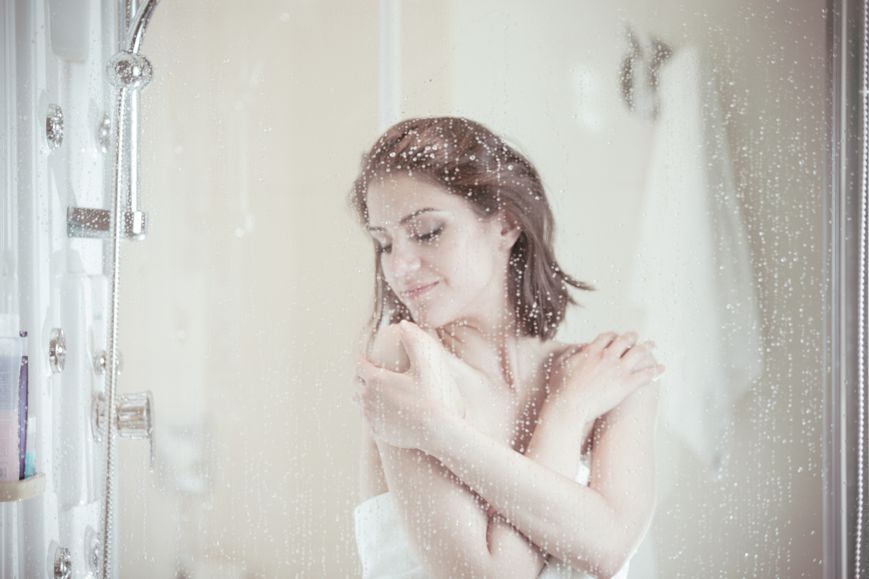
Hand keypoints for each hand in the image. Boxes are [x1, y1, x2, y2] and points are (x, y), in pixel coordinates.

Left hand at [353, 321, 465, 449]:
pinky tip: (381, 408)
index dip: (364, 360)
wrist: (437, 432)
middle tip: (369, 372)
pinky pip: (368, 418)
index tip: (369, 357)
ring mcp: (371, 417)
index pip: (360, 365)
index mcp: (376, 380)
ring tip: (373, 389)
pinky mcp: (378, 431)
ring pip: (359, 402)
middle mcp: (368, 399)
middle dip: (361, 376)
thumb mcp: (427, 364)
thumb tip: (404, 324)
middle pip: (356, 384)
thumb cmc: (433, 396)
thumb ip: (415, 340)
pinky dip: (371, 410)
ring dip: (364, 394)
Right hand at [545, 331, 663, 421]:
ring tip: (653, 345)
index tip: (616, 336)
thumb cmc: (561, 389)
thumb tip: (577, 347)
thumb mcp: (560, 365)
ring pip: (638, 353)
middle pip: (624, 341)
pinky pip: (646, 375)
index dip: (612, 335)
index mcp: (591, 351)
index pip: (606, 337)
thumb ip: (569, 353)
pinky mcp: (626, 384)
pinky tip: (662, 368)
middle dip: (631, 337)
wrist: (569, 406)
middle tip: (636, 336)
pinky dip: (656, 370)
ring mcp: (618, 370)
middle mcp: (607, 356)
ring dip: (647, 347)